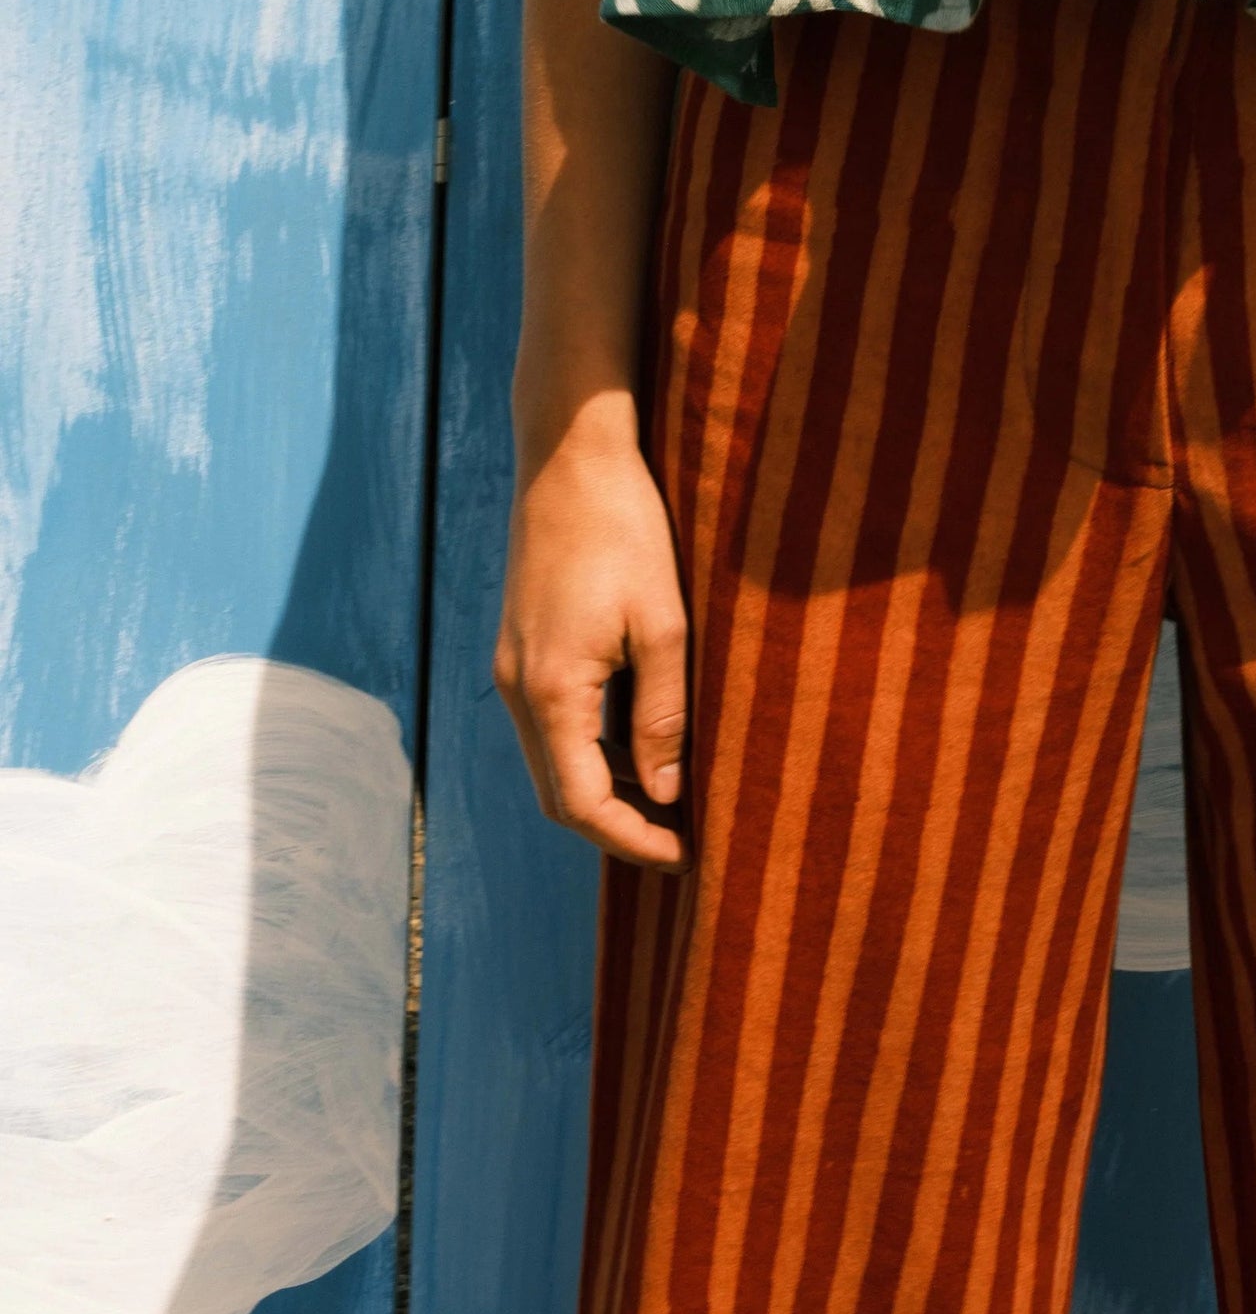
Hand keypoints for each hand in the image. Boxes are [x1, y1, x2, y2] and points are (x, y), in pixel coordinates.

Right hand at [494, 409, 689, 868]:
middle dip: (616, 828)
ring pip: (552, 762)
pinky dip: (591, 752)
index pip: (581, 804)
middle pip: (558, 795)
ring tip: (670, 802)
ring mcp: (512, 668)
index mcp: (550, 691)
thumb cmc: (625, 530)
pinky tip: (641, 747)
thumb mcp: (662, 625)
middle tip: (681, 842)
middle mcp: (517, 688)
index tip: (684, 856)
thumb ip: (662, 714)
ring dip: (604, 792)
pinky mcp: (522, 648)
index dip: (631, 841)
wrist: (570, 457)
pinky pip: (550, 725)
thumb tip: (665, 793)